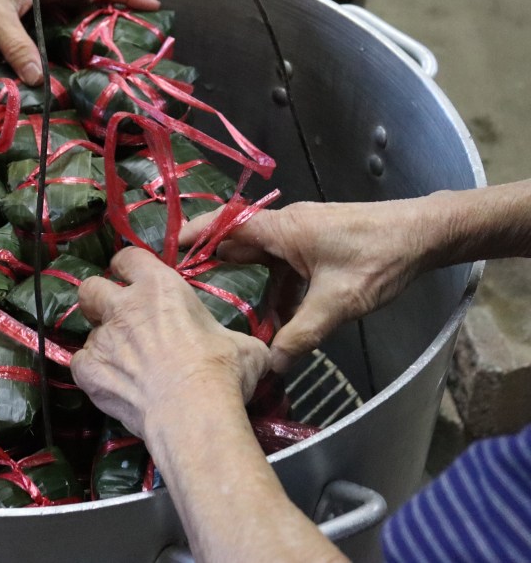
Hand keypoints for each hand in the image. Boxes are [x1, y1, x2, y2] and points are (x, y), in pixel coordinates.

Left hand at [0, 0, 158, 84]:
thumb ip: (17, 47)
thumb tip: (40, 79)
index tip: (154, 5)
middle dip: (112, 17)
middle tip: (134, 42)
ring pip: (69, 11)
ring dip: (85, 29)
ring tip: (104, 56)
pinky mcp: (21, 0)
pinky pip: (50, 18)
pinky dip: (60, 34)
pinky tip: (63, 56)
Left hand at [71, 248, 268, 437]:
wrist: (193, 411)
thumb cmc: (222, 371)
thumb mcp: (245, 347)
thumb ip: (236, 339)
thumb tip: (253, 351)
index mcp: (159, 287)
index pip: (129, 258)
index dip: (128, 266)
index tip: (131, 277)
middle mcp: (124, 306)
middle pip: (91, 286)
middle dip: (98, 298)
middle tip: (115, 314)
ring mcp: (103, 338)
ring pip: (90, 331)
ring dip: (104, 342)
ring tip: (122, 361)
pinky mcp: (89, 370)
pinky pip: (80, 363)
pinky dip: (92, 371)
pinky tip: (109, 381)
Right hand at [179, 200, 434, 371]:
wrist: (424, 235)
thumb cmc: (377, 259)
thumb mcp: (337, 303)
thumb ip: (301, 334)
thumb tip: (272, 365)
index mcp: (281, 229)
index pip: (223, 226)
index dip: (193, 236)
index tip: (166, 252)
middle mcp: (286, 226)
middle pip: (238, 242)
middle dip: (213, 266)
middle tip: (185, 293)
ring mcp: (303, 234)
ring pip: (263, 257)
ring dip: (250, 283)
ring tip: (232, 315)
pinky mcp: (318, 244)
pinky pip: (284, 263)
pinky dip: (276, 287)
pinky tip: (280, 317)